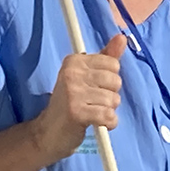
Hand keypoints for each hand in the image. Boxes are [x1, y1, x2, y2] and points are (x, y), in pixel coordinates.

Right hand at [30, 34, 125, 161]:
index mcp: (74, 61)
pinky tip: (98, 124)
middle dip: (110, 95)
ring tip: (92, 113)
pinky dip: (109, 123)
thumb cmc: (72, 102)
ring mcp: (73, 92)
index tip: (93, 87)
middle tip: (92, 102)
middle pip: (115, 81)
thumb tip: (122, 37)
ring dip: (108, 110)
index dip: (109, 79)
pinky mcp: (76, 112)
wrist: (48, 133)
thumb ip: (106, 57)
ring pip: (114, 99)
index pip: (113, 64)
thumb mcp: (87, 76)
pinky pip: (108, 115)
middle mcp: (71, 73)